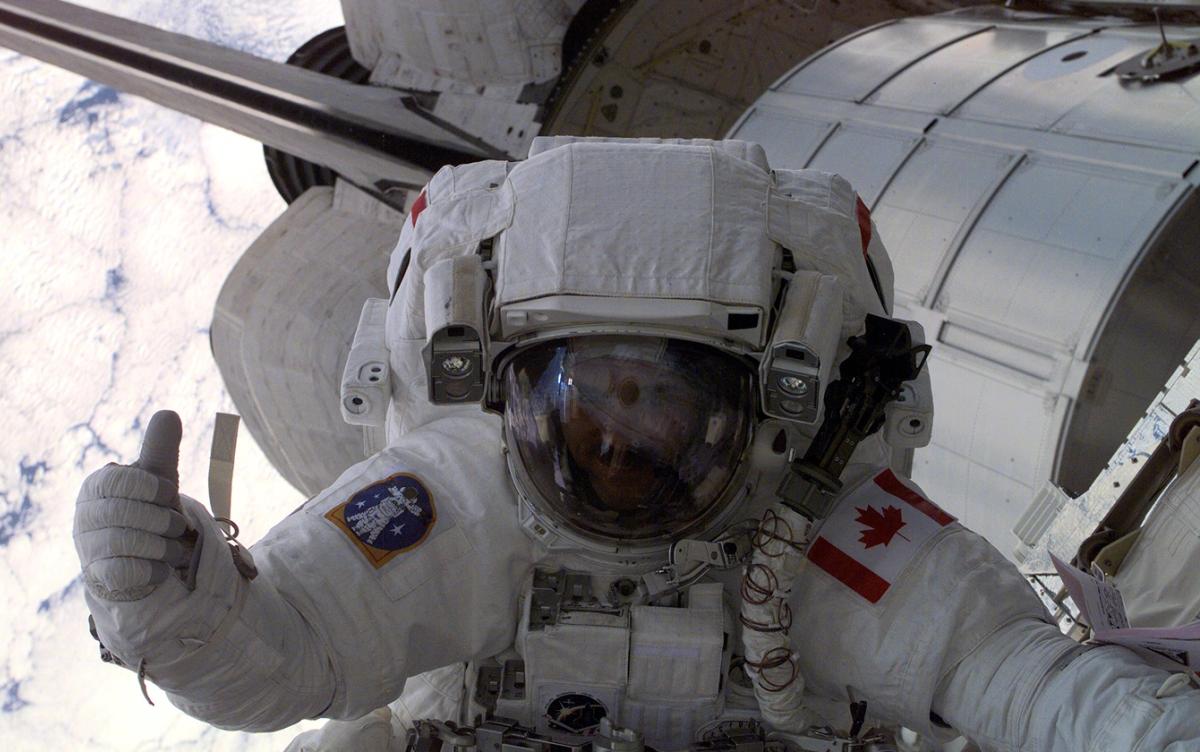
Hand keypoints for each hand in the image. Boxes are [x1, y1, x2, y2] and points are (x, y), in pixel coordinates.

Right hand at [74, 410, 196, 600]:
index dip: (151, 487)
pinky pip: (129, 571)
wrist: (143, 557)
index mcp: (97, 485)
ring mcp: (88, 547)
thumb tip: (168, 413)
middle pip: (125, 514)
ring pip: (129, 543)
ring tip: (175, 545)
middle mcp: (85, 515)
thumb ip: (161, 448)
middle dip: (163, 520)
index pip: (117, 480)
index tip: (167, 493)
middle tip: (178, 525)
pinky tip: (162, 565)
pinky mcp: (100, 576)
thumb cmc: (149, 510)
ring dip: (165, 546)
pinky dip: (156, 568)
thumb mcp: (158, 478)